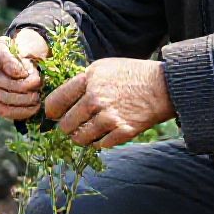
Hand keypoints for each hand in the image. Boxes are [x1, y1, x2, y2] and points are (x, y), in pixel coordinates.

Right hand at [0, 29, 49, 120]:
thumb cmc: (3, 52)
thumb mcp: (4, 49)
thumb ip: (10, 60)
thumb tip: (19, 73)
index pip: (5, 82)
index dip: (22, 83)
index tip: (36, 79)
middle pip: (6, 97)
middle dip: (25, 97)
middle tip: (38, 94)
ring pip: (6, 110)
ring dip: (24, 108)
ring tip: (38, 102)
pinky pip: (8, 115)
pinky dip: (22, 114)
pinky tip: (34, 109)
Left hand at [44, 57, 175, 148]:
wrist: (162, 86)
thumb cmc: (132, 74)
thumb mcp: (103, 68)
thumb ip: (83, 81)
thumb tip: (65, 97)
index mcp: (88, 80)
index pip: (57, 101)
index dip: (51, 112)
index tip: (52, 116)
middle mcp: (95, 99)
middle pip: (67, 124)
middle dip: (65, 128)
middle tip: (67, 128)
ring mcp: (109, 117)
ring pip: (81, 138)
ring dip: (79, 139)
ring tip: (81, 136)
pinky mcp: (122, 131)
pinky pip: (100, 145)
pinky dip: (98, 143)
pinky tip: (100, 138)